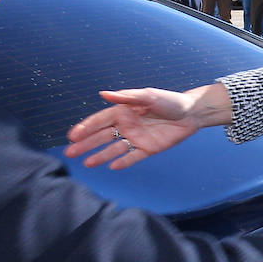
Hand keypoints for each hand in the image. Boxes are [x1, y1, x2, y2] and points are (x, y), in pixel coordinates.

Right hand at [66, 83, 233, 168]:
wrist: (191, 113)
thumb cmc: (170, 100)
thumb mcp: (148, 95)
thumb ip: (126, 97)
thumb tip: (103, 94)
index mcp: (123, 111)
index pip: (99, 121)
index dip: (85, 128)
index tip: (72, 135)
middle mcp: (127, 125)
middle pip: (102, 137)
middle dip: (86, 144)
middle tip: (70, 152)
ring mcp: (136, 138)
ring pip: (113, 149)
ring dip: (99, 155)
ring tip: (86, 163)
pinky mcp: (148, 149)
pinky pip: (132, 157)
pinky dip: (122, 162)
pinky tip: (111, 167)